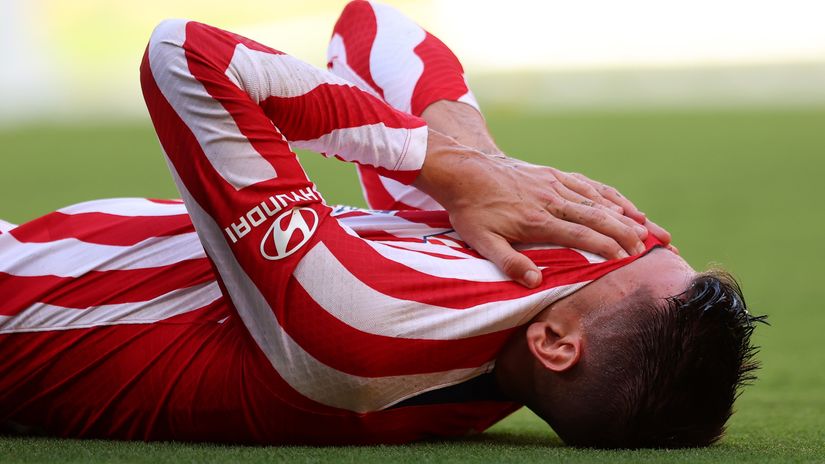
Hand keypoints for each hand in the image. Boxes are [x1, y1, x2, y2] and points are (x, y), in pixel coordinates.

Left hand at [415, 130, 670, 287]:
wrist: (464, 170)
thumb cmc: (472, 210)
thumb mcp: (481, 241)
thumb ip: (508, 262)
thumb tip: (536, 282)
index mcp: (538, 219)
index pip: (582, 235)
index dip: (608, 248)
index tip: (630, 260)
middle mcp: (553, 199)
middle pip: (600, 217)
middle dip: (629, 234)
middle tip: (655, 250)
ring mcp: (557, 183)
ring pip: (601, 201)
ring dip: (630, 217)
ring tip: (655, 232)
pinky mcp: (556, 175)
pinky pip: (592, 186)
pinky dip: (614, 198)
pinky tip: (630, 209)